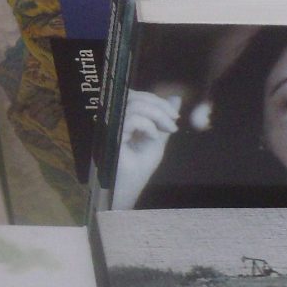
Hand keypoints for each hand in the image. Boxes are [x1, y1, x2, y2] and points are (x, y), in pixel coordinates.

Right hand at [108, 89, 180, 211]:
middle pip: (134, 97)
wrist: (128, 190)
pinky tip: (154, 138)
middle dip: (159, 105)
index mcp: (122, 118)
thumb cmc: (138, 169)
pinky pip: (131, 120)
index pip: (135, 97)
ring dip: (157, 115)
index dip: (156, 100)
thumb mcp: (157, 139)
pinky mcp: (111, 137)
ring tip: (169, 129)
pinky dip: (148, 125)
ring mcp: (110, 127)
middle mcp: (113, 120)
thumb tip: (175, 98)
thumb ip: (163, 119)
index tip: (175, 115)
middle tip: (175, 119)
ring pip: (134, 106)